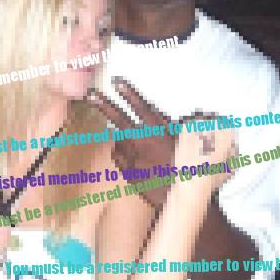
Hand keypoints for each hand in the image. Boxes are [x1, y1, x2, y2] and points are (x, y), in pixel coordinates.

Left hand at [87, 77, 234, 206]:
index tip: (116, 81)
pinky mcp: (128, 173)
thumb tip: (158, 113)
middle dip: (104, 104)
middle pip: (120, 119)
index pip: (143, 108)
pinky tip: (132, 156)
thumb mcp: (184, 143)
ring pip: (119, 139)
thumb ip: (169, 126)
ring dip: (123, 136)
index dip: (129, 93)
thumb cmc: (188, 168)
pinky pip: (119, 156)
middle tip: (91, 94)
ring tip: (138, 145)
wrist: (182, 198)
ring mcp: (134, 159)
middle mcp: (146, 144)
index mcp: (161, 134)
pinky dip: (122, 152)